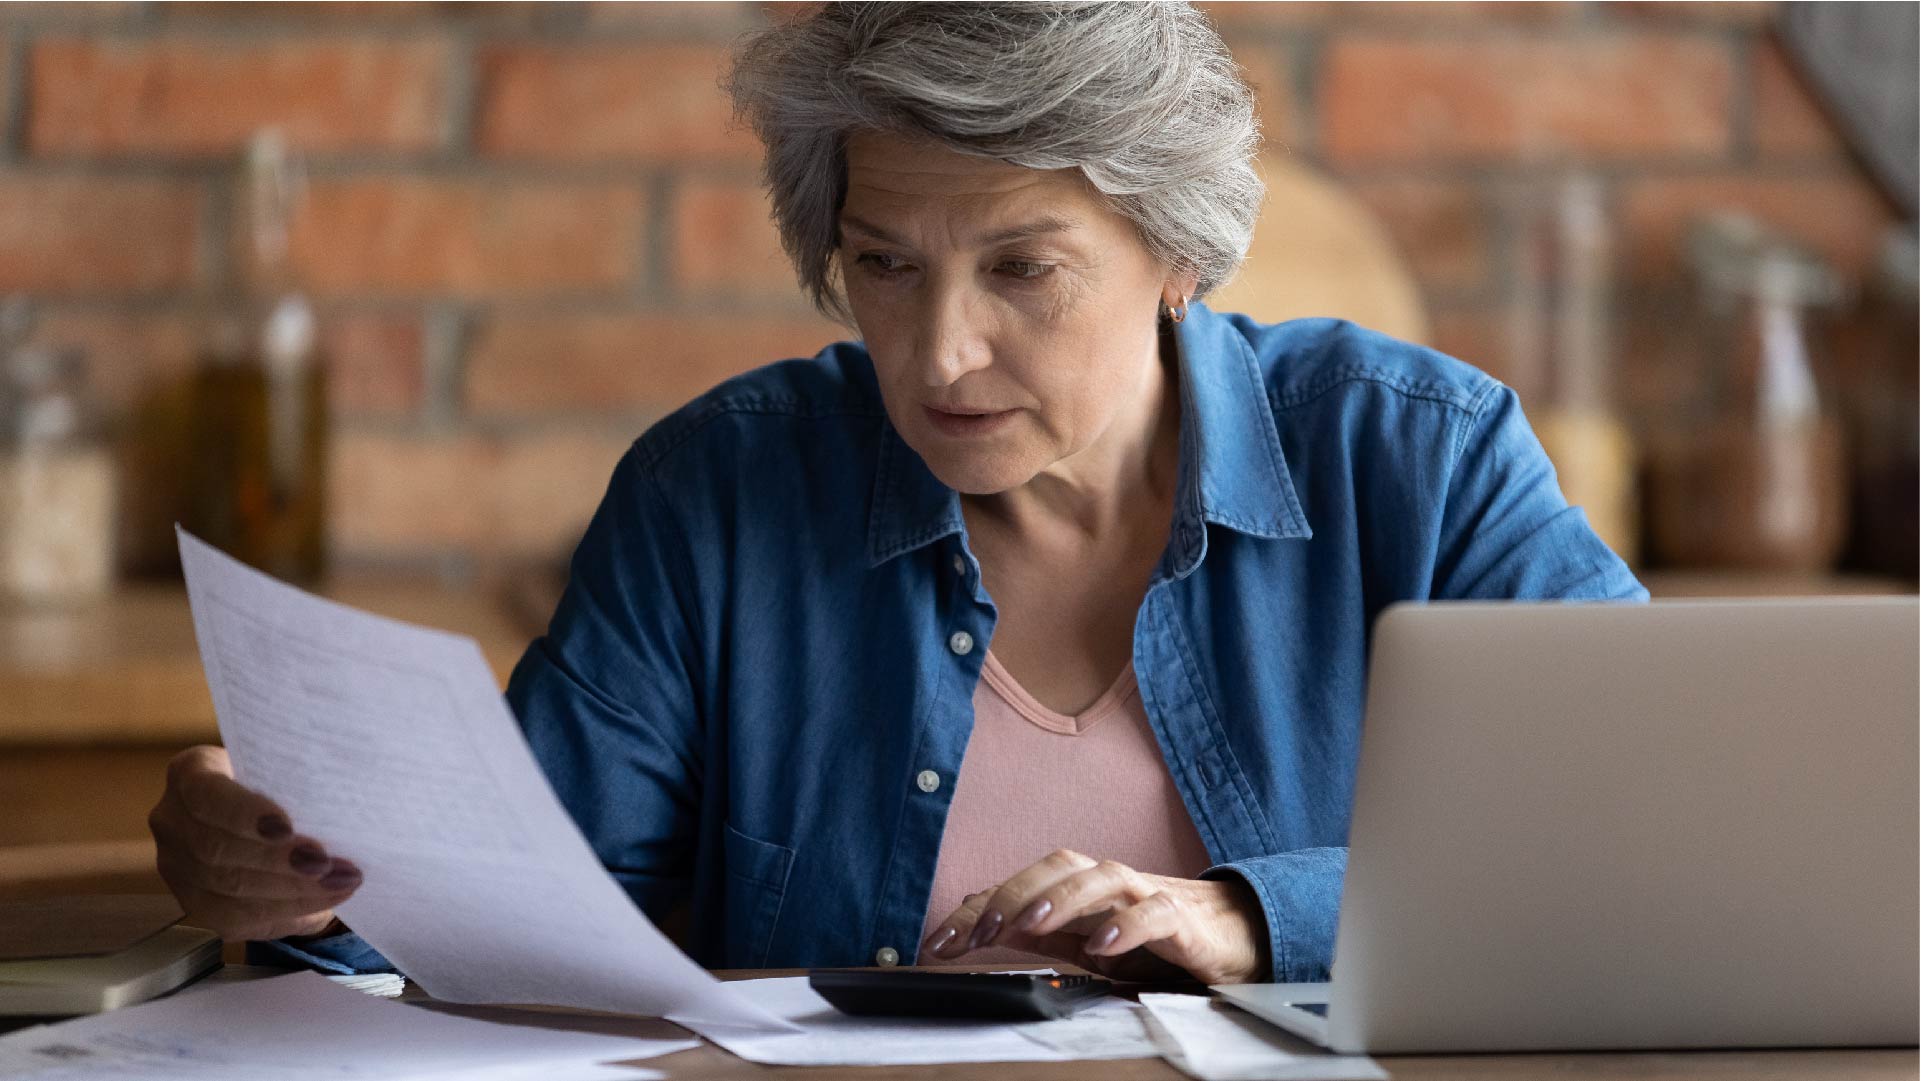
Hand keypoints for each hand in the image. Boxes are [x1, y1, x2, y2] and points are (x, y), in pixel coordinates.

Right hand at [148, 745, 359, 941]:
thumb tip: (337, 807)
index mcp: (190, 773)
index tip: (287, 827)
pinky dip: (288, 910)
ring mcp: (177, 865)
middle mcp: (172, 820)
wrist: (268, 821)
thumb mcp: (284, 770)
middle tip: (327, 863)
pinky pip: (236, 917)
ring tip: (341, 881)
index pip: (206, 794)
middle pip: (217, 848)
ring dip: (292, 890)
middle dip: (278, 860)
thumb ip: (296, 780)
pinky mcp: (196, 904)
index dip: (244, 814)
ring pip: (228, 887)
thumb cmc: (282, 785)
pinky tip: (325, 901)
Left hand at [919, 849, 1269, 983]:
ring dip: (1062, 899)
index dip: (975, 911)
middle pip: (1056, 867)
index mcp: (1081, 888)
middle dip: (1012, 895)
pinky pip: (1155, 913)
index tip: (937, 944)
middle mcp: (1109, 881)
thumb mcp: (1087, 941)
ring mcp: (1146, 894)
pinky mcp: (1183, 918)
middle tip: (978, 930)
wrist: (1235, 936)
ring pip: (1101, 877)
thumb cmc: (1157, 937)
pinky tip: (1104, 945)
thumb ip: (1040, 931)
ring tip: (1030, 924)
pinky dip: (1128, 925)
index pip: (1019, 886)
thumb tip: (980, 920)